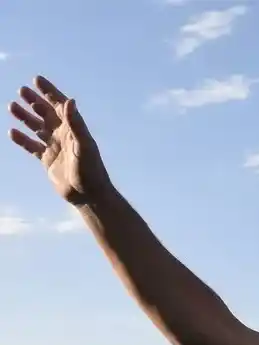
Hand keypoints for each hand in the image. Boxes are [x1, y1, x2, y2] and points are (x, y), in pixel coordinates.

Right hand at [7, 76, 110, 204]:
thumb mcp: (83, 145)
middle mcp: (64, 136)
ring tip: (11, 106)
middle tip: (21, 90)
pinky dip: (22, 140)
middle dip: (34, 101)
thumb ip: (76, 123)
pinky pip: (32, 147)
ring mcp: (55, 147)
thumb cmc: (90, 170)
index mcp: (74, 129)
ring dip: (25, 117)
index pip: (60, 106)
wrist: (88, 195)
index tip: (36, 79)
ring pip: (37, 127)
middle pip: (46, 114)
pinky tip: (12, 132)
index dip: (49, 92)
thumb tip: (70, 100)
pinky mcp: (48, 160)